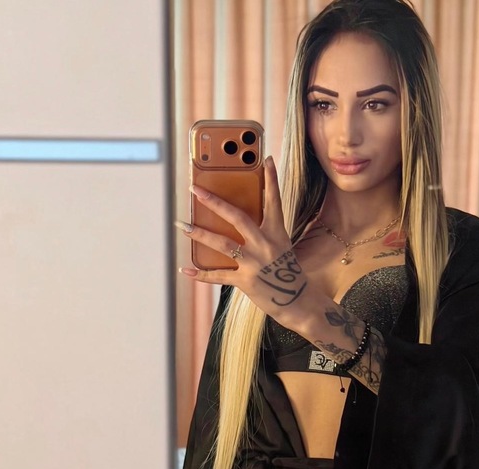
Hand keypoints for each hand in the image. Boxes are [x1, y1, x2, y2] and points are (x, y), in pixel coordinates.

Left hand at [176, 157, 309, 322]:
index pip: (274, 200)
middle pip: (237, 217)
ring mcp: (254, 262)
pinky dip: (201, 274)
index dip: (271, 179)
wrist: (297, 300)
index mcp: (277, 232)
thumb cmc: (285, 270)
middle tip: (195, 190)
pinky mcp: (245, 281)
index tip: (267, 159)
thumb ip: (262, 231)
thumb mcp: (280, 245)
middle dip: (214, 202)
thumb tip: (235, 218)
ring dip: (200, 233)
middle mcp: (265, 244)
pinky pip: (218, 275)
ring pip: (222, 243)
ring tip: (182, 225)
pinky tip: (186, 269)